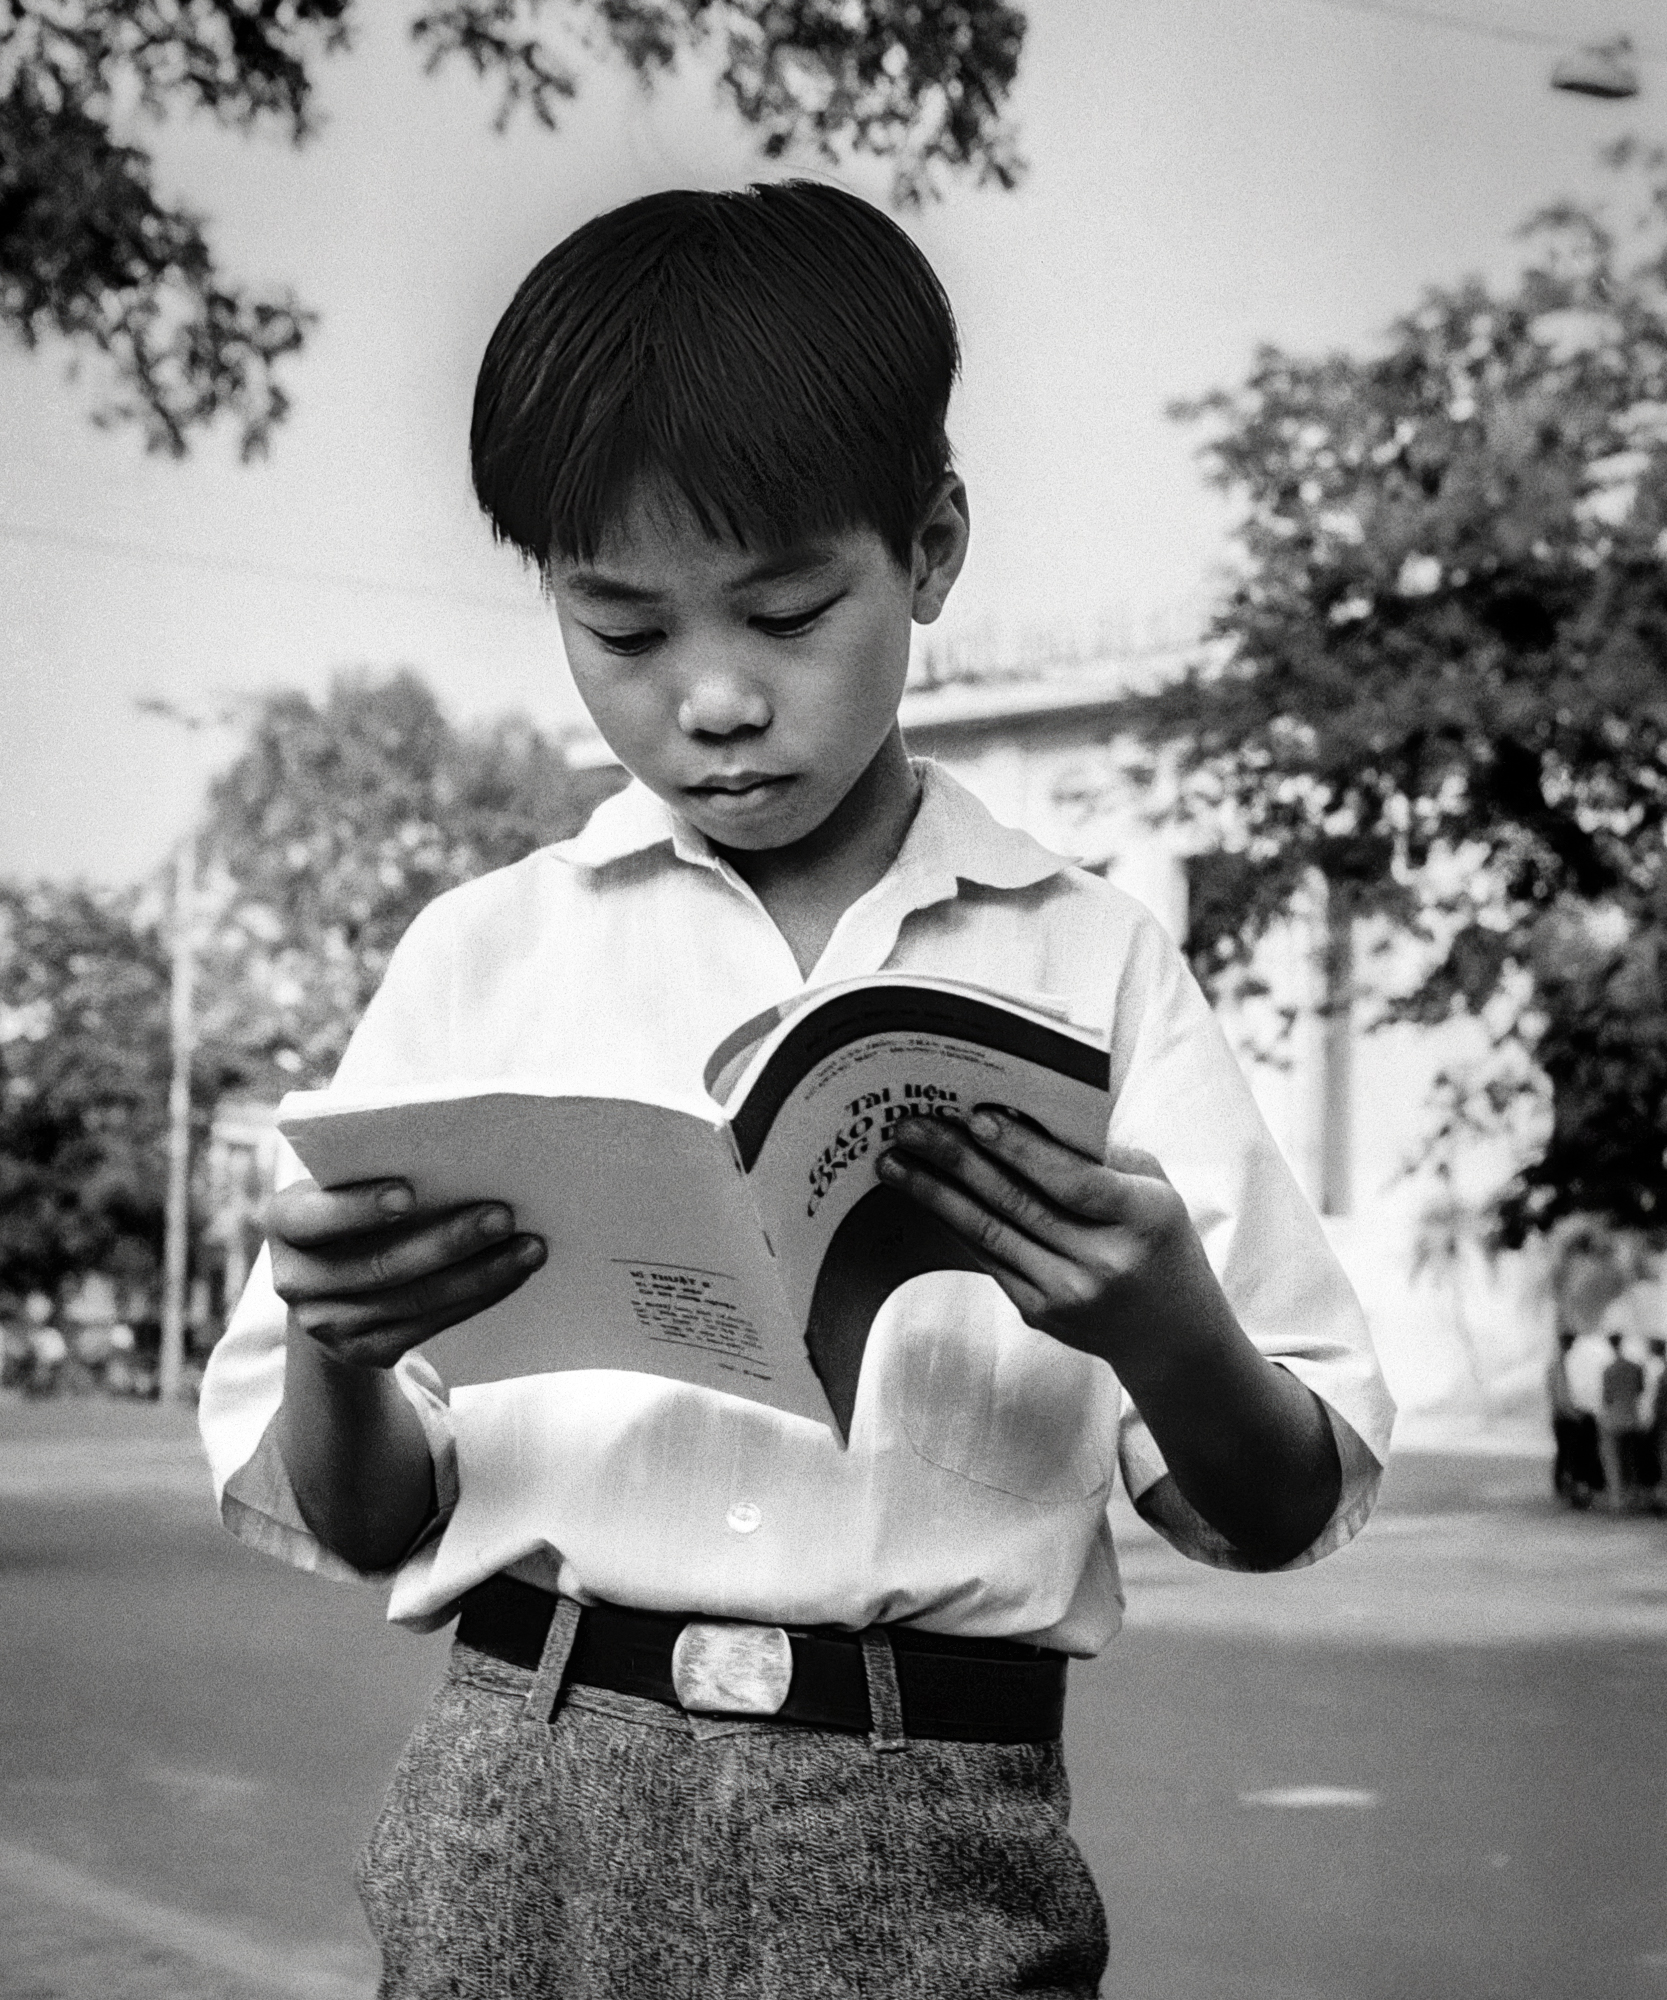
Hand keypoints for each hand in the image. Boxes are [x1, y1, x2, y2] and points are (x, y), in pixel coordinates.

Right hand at [266, 1178, 546, 1371]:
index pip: (314, 1217)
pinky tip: (513, 1273)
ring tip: (529, 1246)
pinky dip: (478, 1296)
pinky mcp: (365, 1352)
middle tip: (504, 1215)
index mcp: (284, 1223)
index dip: (358, 1207)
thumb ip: (375, 1170)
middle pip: (380, 1265)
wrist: (333, 1281)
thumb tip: (466, 1152)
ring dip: (480, 1274)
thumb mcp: (347, 1185)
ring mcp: (328, 1324)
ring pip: (414, 1300)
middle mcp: (295, 1280)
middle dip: (448, 1240)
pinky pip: (429, 1326)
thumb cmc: (356, 1208)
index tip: (410, 1191)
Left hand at [875, 1107, 1209, 1368]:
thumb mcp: (1154, 1188)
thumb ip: (1100, 1155)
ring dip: (935, 1194)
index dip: (1021, 1149)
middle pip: (1018, 1203)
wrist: (1172, 1335)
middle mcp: (1104, 1262)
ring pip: (990, 1234)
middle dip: (957, 1160)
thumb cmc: (1159, 1240)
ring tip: (895, 1162)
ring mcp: (1068, 1294)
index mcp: (1143, 1218)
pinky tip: (925, 1195)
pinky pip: (988, 1257)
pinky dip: (954, 1223)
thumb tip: (1023, 1115)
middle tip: (911, 1126)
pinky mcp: (1040, 1314)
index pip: (1073, 1181)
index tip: (976, 1117)